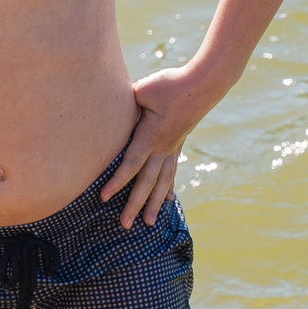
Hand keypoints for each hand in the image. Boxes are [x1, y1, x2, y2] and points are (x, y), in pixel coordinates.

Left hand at [99, 65, 221, 228]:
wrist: (204, 83)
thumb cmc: (170, 85)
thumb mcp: (143, 91)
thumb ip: (126, 104)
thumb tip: (109, 109)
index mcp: (151, 136)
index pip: (131, 164)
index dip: (117, 182)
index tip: (103, 197)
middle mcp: (163, 147)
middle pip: (147, 181)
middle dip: (135, 204)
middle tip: (125, 225)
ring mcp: (173, 148)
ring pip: (162, 181)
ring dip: (154, 203)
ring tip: (148, 224)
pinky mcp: (178, 144)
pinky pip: (171, 171)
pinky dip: (168, 187)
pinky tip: (167, 200)